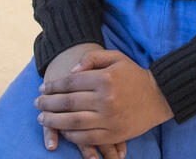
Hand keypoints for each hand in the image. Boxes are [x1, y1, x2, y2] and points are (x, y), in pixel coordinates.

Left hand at [38, 44, 126, 158]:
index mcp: (105, 79)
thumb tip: (71, 72)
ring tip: (42, 118)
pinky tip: (61, 130)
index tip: (42, 88)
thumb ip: (91, 58)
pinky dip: (70, 135)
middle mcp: (105, 100)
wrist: (159, 96)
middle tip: (36, 104)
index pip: (71, 83)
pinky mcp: (113, 134)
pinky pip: (85, 138)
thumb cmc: (134, 75)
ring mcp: (109, 119)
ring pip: (73, 123)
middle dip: (48, 104)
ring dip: (53, 121)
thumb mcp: (116, 57)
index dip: (53, 86)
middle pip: (68, 103)